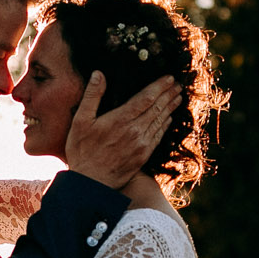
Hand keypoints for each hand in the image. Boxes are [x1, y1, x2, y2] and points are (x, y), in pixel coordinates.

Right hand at [63, 73, 182, 188]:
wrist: (90, 183)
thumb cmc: (82, 152)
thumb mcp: (80, 121)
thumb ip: (92, 96)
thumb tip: (98, 74)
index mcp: (120, 120)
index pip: (146, 98)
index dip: (159, 87)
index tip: (168, 78)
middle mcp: (135, 131)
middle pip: (157, 108)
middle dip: (169, 94)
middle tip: (177, 85)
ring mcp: (141, 144)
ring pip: (160, 121)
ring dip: (170, 108)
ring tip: (177, 97)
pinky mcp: (143, 156)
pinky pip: (158, 136)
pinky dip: (165, 125)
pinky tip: (169, 119)